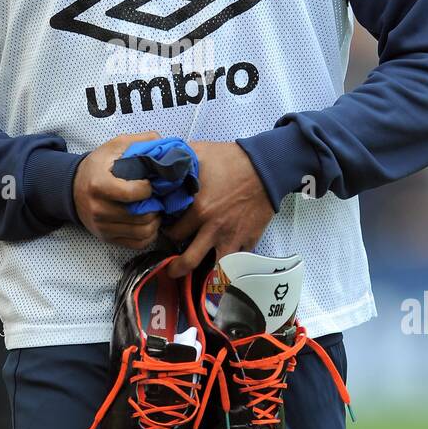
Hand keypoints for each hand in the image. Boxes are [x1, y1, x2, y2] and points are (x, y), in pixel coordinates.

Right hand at [73, 131, 164, 250]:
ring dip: (156, 222)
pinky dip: (149, 236)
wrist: (73, 189)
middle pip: (140, 216)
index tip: (150, 184)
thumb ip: (140, 142)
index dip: (148, 189)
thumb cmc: (98, 167)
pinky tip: (149, 223)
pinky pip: (137, 244)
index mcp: (99, 185)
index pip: (131, 193)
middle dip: (156, 207)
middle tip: (159, 199)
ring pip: (142, 232)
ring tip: (156, 210)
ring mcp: (102, 226)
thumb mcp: (114, 147)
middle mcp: (98, 209)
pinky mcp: (106, 238)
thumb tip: (164, 142)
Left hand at [162, 141, 274, 277]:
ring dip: (206, 273)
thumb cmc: (232, 159)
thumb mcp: (200, 153)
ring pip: (216, 268)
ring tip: (199, 275)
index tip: (166, 234)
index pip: (173, 233)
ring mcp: (234, 236)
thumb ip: (177, 160)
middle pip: (190, 260)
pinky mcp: (250, 239)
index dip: (166, 235)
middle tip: (171, 271)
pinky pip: (239, 260)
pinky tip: (224, 261)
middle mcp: (214, 228)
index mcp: (199, 210)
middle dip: (177, 269)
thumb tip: (160, 162)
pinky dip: (231, 263)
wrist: (267, 166)